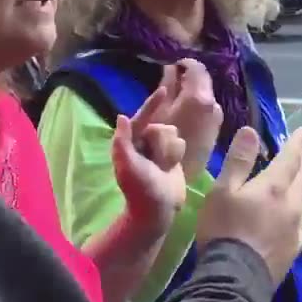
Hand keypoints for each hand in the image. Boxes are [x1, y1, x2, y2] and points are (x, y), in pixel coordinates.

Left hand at [111, 85, 187, 236]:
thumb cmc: (141, 190)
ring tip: (164, 167)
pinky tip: (172, 167)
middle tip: (157, 163)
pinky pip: (180, 143)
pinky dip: (177, 154)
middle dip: (161, 143)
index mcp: (129, 143)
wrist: (159, 210)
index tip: (164, 90)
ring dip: (170, 150)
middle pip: (160, 127)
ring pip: (172, 134)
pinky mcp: (172, 155)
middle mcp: (143, 142)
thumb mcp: (129, 167)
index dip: (152, 104)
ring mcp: (158, 149)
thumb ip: (123, 142)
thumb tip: (121, 116)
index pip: (140, 119)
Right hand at [156, 59, 222, 178]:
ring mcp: (218, 117)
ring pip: (205, 95)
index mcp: (200, 97)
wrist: (179, 176)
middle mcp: (214, 104)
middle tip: (170, 84)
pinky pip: (207, 109)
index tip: (171, 68)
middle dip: (188, 79)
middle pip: (203, 81)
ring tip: (175, 101)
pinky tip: (184, 115)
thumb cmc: (162, 142)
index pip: (197, 67)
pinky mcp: (216, 129)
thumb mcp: (159, 111)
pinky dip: (197, 106)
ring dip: (192, 93)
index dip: (183, 64)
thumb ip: (168, 85)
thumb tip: (172, 67)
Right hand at [196, 127, 301, 285]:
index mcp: (273, 186)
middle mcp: (291, 203)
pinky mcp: (295, 247)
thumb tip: (251, 131)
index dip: (297, 143)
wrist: (236, 278)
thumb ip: (238, 161)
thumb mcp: (222, 191)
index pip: (290, 158)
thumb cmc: (223, 230)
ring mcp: (296, 226)